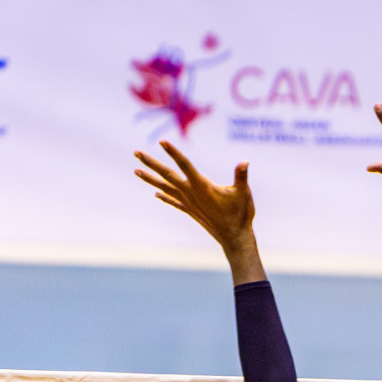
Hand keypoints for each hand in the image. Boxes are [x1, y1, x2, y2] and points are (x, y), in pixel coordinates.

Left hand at [135, 141, 264, 282]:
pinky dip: (164, 196)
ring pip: (165, 188)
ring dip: (150, 179)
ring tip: (136, 170)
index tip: (162, 142)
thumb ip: (241, 177)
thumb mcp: (243, 194)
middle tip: (136, 153)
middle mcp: (191, 194)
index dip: (174, 153)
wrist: (234, 238)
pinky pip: (173, 201)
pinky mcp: (191, 211)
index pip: (185, 165)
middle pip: (167, 175)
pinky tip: (156, 194)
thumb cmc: (240, 215)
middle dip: (152, 163)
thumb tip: (244, 162)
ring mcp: (189, 203)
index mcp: (202, 186)